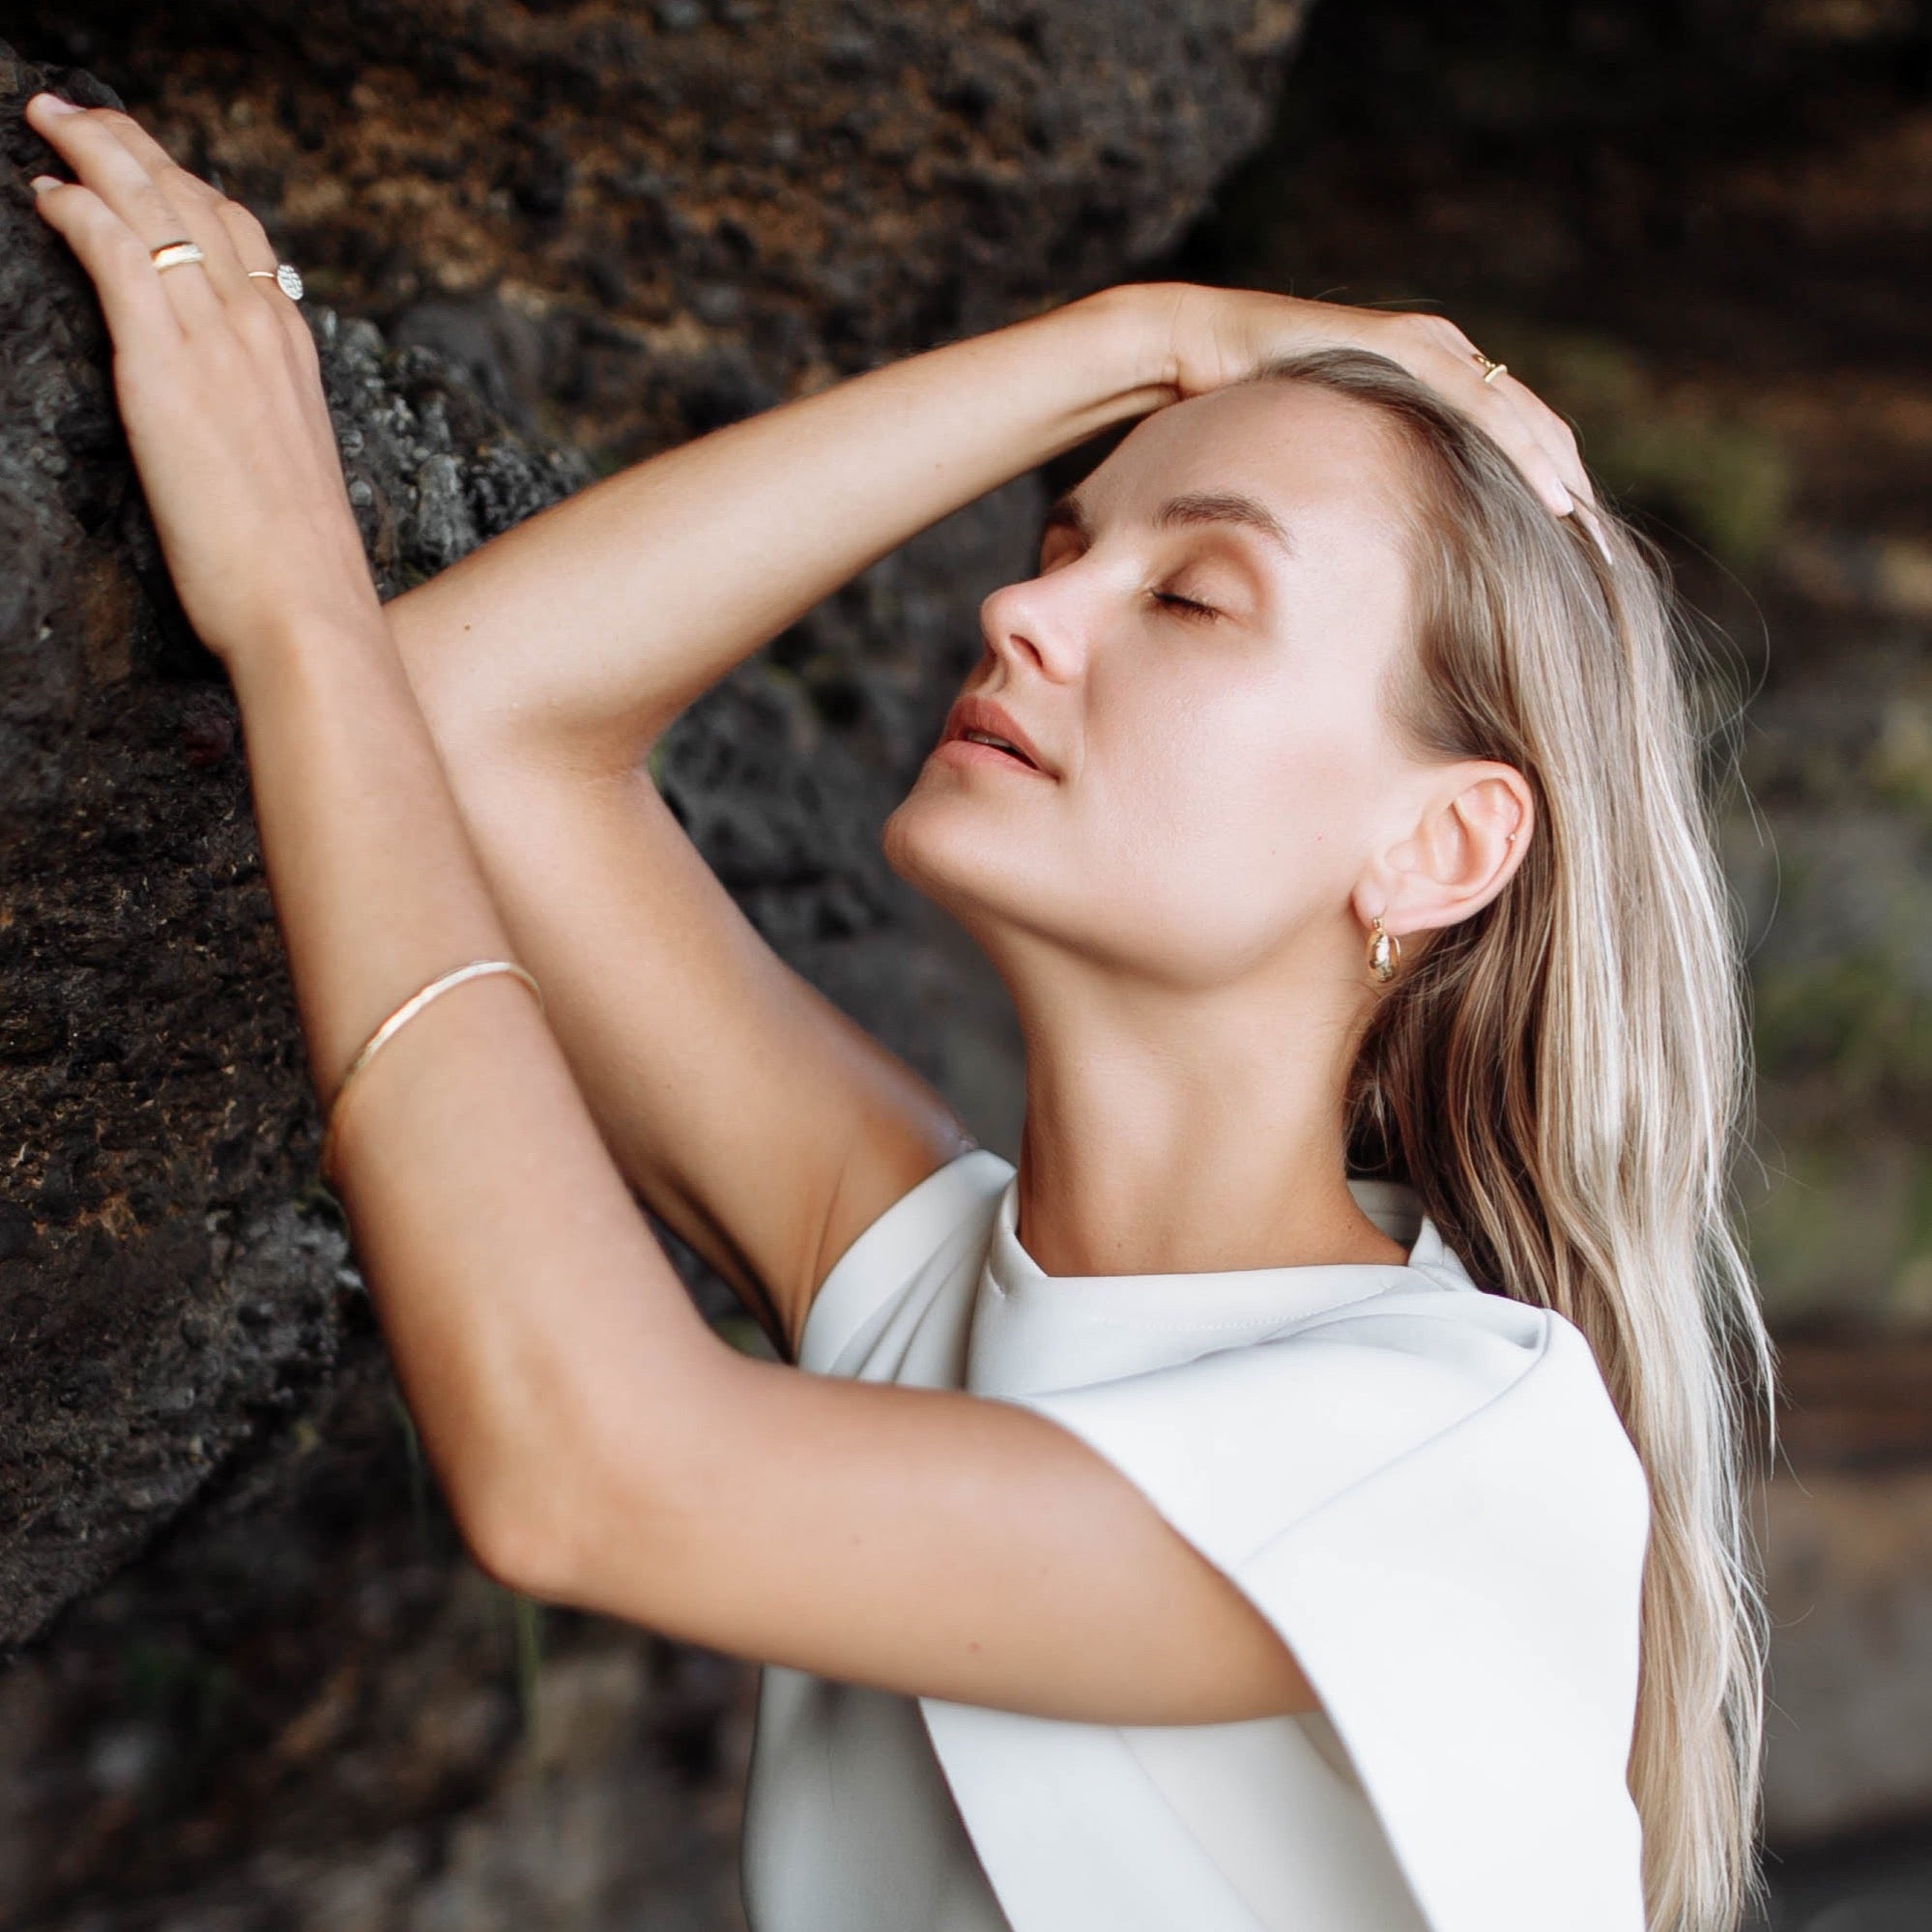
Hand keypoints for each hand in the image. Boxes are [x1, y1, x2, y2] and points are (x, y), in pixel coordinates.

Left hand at [23, 92, 384, 668]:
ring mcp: (216, 343)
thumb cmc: (299, 572)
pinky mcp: (165, 366)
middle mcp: (261, 331)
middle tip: (76, 114)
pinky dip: (80, 209)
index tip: (148, 168)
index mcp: (293, 356)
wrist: (307, 608)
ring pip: (153, 208)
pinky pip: (118, 253)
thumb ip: (263, 429)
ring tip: (50, 124)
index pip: (242, 239)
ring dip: (96, 150)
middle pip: (194, 204)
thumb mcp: (292, 480)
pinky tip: (47, 197)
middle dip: (131, 144)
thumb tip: (239, 425)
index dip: (188, 190)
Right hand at [1145, 281, 1593, 522]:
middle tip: (1606, 558)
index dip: (1554, 492)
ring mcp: (1431, 346)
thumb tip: (1379, 547)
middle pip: (1538, 430)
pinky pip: (1482, 406)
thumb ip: (1367, 480)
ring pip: (1524, 419)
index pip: (1515, 441)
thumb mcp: (1329, 456)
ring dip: (1565, 478)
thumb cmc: (1247, 410)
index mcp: (1434, 381)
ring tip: (1594, 539)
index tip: (1579, 554)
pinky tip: (1555, 497)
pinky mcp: (1408, 347)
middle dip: (1577, 491)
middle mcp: (1446, 356)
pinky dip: (1524, 452)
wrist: (1195, 350)